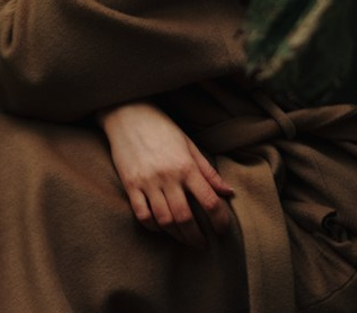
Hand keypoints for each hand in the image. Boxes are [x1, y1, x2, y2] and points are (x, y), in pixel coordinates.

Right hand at [95, 100, 234, 247]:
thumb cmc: (162, 127)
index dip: (220, 220)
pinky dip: (153, 227)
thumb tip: (228, 192)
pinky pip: (143, 215)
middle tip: (203, 244)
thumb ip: (208, 171)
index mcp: (186, 166)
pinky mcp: (131, 185)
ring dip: (177, 236)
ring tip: (185, 240)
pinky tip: (161, 227)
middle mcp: (168, 176)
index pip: (209, 201)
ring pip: (165, 220)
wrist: (128, 112)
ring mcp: (148, 182)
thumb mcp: (189, 144)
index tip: (222, 230)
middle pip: (186, 218)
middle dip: (197, 237)